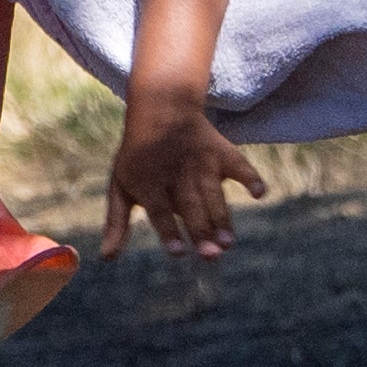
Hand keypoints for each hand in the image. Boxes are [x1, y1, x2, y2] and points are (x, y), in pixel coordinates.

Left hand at [100, 86, 265, 260]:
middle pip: (189, 206)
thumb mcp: (120, 186)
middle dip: (200, 231)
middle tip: (211, 256)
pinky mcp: (222, 153)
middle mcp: (176, 174)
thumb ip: (117, 223)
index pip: (159, 211)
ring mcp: (201, 163)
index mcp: (149, 182)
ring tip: (228, 242)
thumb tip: (106, 258)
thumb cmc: (137, 157)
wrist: (161, 108)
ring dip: (222, 218)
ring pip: (213, 194)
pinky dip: (251, 177)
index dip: (168, 231)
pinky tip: (259, 193)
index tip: (178, 253)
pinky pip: (239, 165)